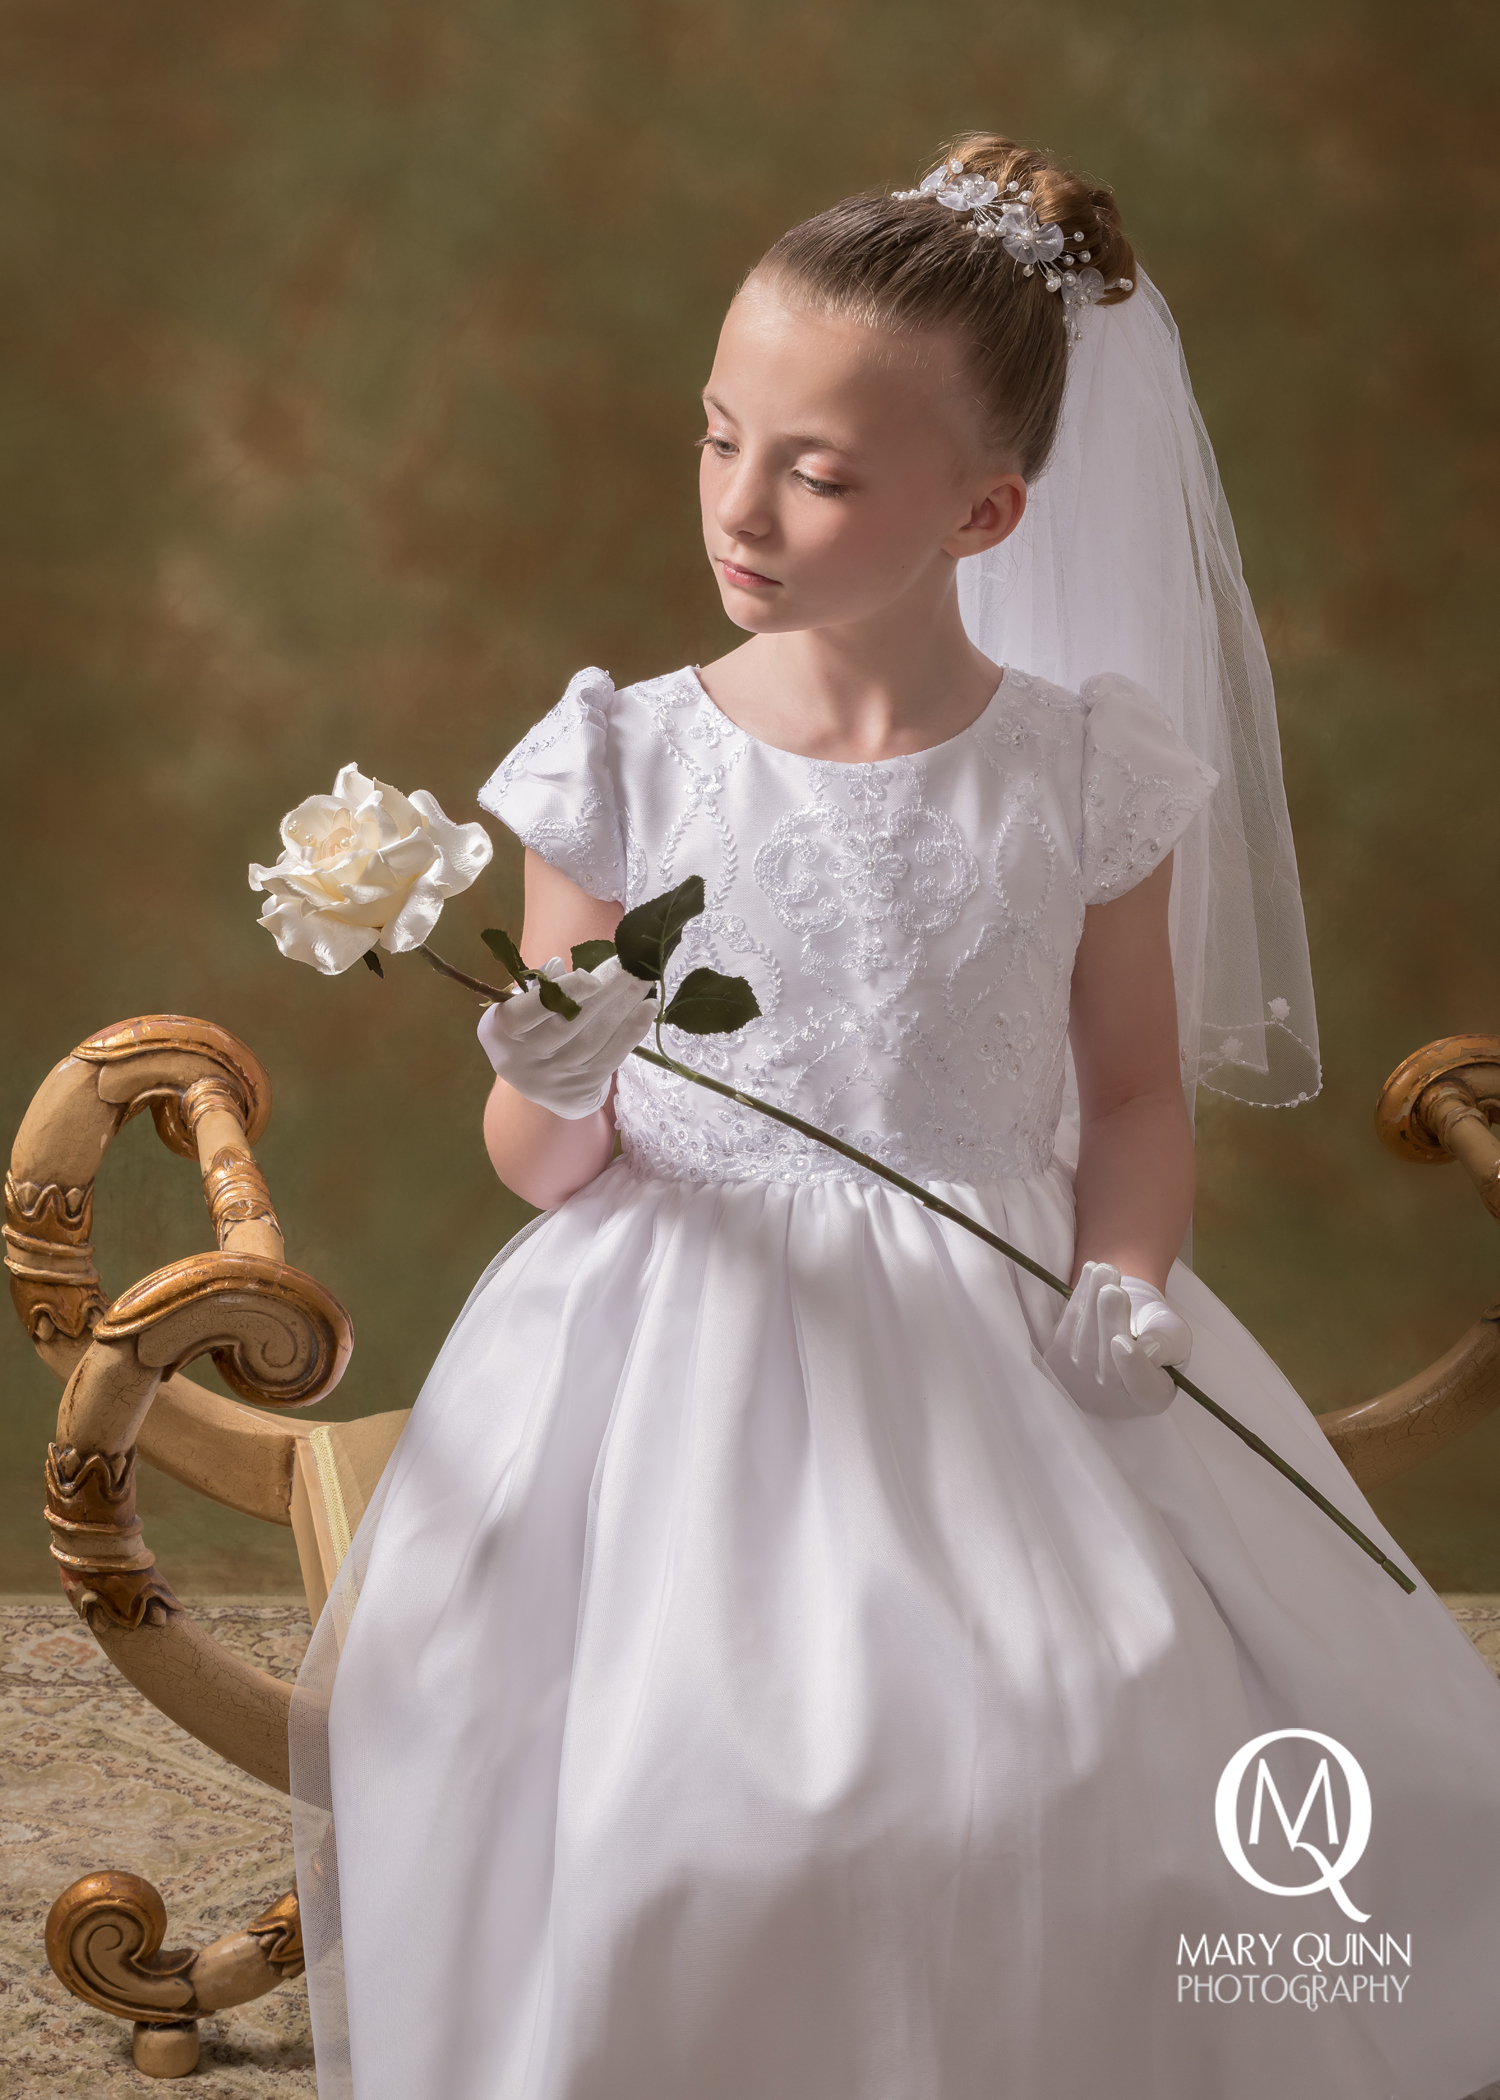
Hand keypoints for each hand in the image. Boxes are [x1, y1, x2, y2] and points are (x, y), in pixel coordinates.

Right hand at [477, 953, 657, 1118]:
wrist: (539, 1083)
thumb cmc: (529, 1029)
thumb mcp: (521, 1005)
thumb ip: (539, 985)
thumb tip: (559, 965)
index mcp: (501, 1030)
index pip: (528, 1011)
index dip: (562, 994)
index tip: (592, 977)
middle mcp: (522, 1059)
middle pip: (569, 1023)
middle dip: (605, 991)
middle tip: (632, 967)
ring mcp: (552, 1078)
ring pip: (594, 1039)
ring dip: (624, 1007)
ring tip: (643, 982)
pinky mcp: (580, 1090)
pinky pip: (611, 1057)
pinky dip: (632, 1031)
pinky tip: (648, 1009)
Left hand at [1042, 1260, 1190, 1418]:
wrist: (1124, 1331)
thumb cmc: (1156, 1338)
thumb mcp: (1175, 1339)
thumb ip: (1167, 1343)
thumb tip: (1145, 1348)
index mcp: (1149, 1398)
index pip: (1141, 1385)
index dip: (1131, 1365)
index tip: (1122, 1342)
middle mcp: (1111, 1399)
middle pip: (1107, 1359)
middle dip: (1108, 1318)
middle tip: (1113, 1288)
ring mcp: (1079, 1385)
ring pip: (1083, 1341)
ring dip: (1091, 1301)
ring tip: (1104, 1269)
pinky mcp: (1057, 1364)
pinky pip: (1066, 1329)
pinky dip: (1078, 1299)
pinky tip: (1090, 1272)